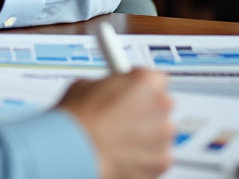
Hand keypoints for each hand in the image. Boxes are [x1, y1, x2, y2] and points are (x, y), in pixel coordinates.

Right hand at [57, 70, 174, 178]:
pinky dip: (143, 156)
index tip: (130, 92)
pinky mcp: (161, 161)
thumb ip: (109, 86)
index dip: (138, 86)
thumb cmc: (78, 118)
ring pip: (159, 132)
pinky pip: (156, 155)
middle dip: (143, 110)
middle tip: (119, 115)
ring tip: (117, 137)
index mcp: (146, 81)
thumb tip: (108, 92)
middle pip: (159, 105)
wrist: (75, 151)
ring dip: (145, 134)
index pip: (154, 78)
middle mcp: (161, 106)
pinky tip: (122, 153)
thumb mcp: (87, 85)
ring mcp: (163, 135)